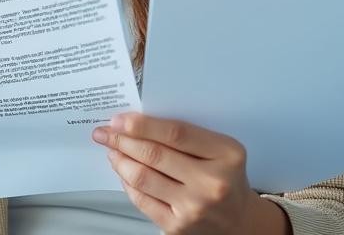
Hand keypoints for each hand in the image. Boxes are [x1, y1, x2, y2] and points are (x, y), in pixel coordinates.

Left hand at [93, 113, 289, 234]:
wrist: (238, 220)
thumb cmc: (223, 178)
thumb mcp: (219, 150)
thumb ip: (185, 136)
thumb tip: (134, 124)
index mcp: (226, 155)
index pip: (176, 133)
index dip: (142, 125)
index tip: (119, 119)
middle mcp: (212, 183)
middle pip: (154, 155)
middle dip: (122, 140)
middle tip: (105, 132)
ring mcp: (194, 207)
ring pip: (142, 177)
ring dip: (120, 160)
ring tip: (112, 150)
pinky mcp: (177, 226)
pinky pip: (141, 200)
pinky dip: (126, 182)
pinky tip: (122, 171)